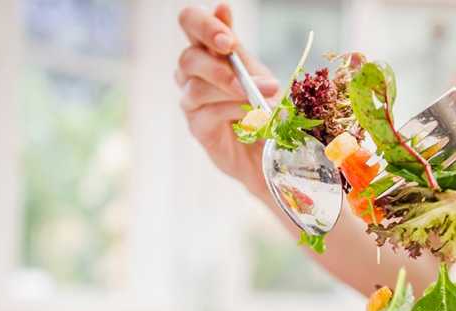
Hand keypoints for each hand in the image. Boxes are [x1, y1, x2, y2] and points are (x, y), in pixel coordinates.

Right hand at [176, 3, 280, 196]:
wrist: (268, 150)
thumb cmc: (261, 107)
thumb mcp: (256, 73)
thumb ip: (238, 47)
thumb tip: (221, 7)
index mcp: (207, 51)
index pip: (190, 24)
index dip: (204, 25)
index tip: (228, 38)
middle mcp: (192, 74)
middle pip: (187, 56)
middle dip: (215, 59)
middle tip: (235, 56)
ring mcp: (192, 101)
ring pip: (196, 87)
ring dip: (231, 87)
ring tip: (259, 95)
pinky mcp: (197, 127)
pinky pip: (207, 112)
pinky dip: (232, 109)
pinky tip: (250, 113)